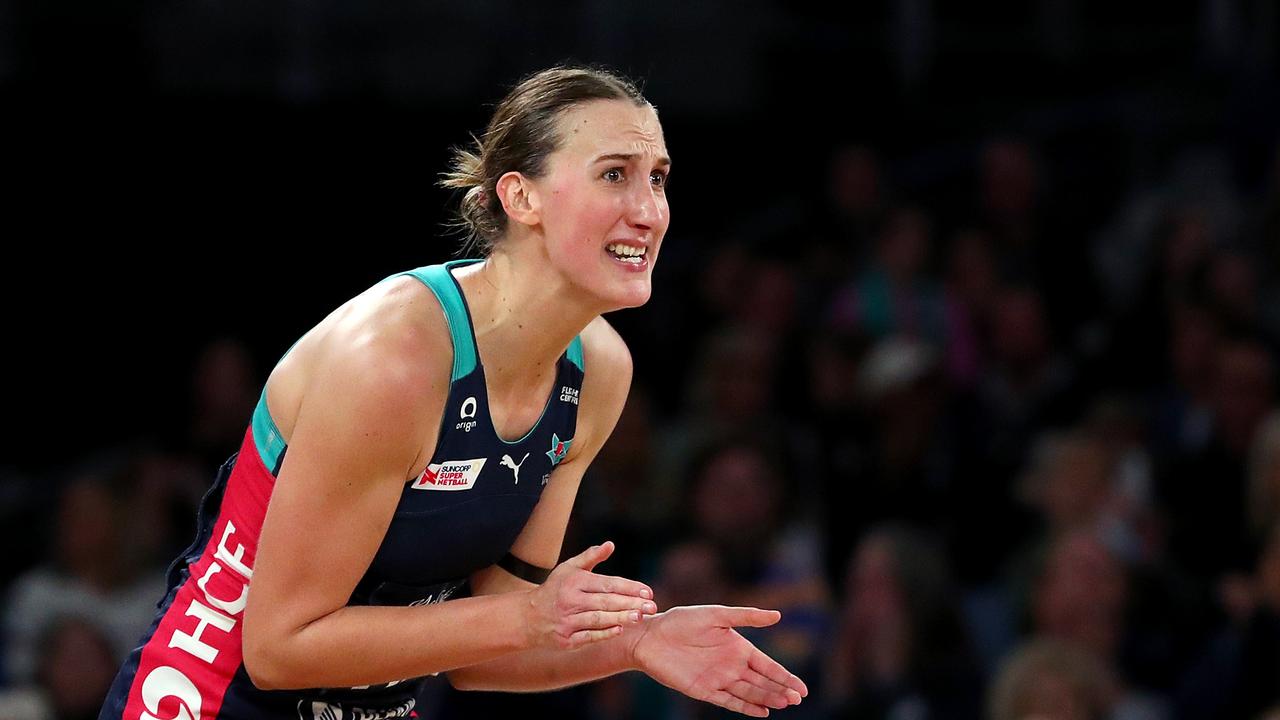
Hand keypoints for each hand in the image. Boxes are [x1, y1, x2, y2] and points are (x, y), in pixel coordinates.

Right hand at [523, 541, 656, 649]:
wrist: (527, 618)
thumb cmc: (554, 589)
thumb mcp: (568, 568)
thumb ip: (590, 557)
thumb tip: (610, 544)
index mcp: (575, 581)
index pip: (607, 583)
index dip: (629, 587)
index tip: (648, 591)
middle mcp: (571, 600)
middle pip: (605, 602)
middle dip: (630, 604)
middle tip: (652, 606)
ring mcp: (567, 621)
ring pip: (598, 619)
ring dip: (620, 618)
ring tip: (639, 617)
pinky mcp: (565, 639)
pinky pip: (588, 636)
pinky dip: (604, 634)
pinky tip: (620, 630)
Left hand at [629, 604, 807, 716]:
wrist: (651, 636)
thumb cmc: (682, 621)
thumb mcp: (717, 614)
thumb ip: (746, 617)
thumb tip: (778, 615)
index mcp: (738, 647)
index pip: (767, 665)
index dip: (785, 676)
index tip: (802, 688)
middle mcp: (731, 665)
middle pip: (762, 682)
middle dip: (780, 690)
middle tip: (798, 698)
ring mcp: (719, 679)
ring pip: (749, 692)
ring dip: (767, 698)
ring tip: (784, 704)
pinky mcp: (704, 690)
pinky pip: (729, 701)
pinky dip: (745, 707)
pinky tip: (762, 713)